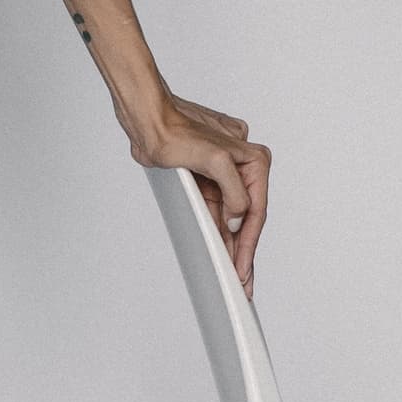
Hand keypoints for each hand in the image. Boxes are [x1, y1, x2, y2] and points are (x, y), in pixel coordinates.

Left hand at [127, 93, 271, 295]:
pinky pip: (217, 208)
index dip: (249, 244)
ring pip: (231, 215)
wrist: (146, 119)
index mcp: (252, 159)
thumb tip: (241, 219)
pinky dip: (217, 228)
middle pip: (246, 216)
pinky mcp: (207, 175)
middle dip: (243, 250)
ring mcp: (225, 171)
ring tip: (232, 271)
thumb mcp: (214, 160)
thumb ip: (234, 192)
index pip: (256, 211)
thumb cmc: (174, 131)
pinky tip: (220, 248)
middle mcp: (243, 164)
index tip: (244, 269)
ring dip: (231, 242)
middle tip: (243, 282)